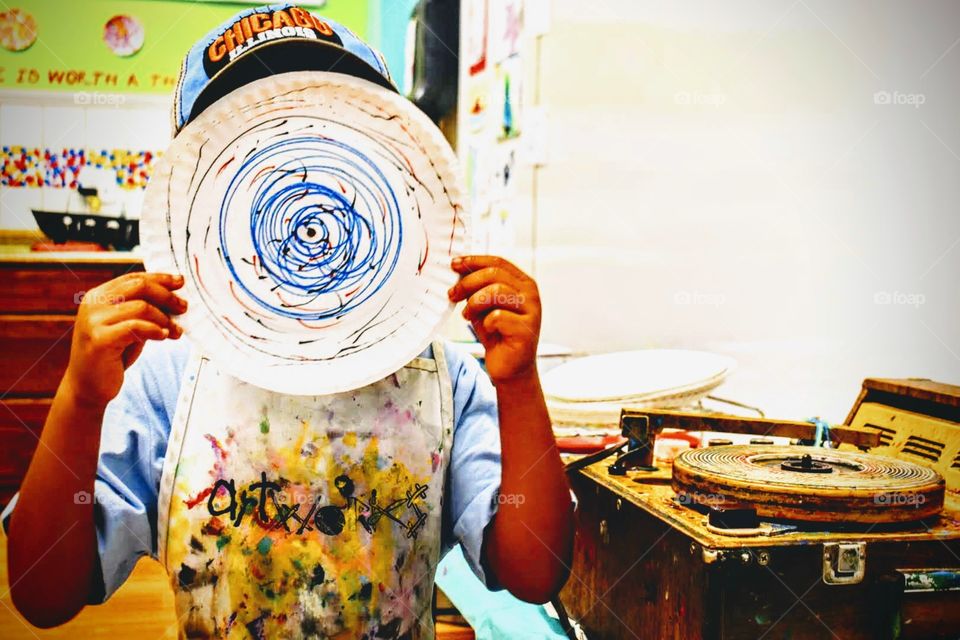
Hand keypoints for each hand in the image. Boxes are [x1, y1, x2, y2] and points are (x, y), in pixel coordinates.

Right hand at [64, 272, 186, 407]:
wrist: (88, 387)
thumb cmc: (113, 355)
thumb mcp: (130, 326)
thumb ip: (144, 310)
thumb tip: (176, 296)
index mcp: (98, 296)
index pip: (134, 278)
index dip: (160, 278)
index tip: (181, 282)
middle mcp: (93, 304)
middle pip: (139, 287)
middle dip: (167, 296)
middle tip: (184, 307)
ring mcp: (93, 321)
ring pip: (141, 307)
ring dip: (165, 319)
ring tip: (176, 331)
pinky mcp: (99, 339)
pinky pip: (135, 327)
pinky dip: (154, 330)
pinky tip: (163, 336)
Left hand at [449, 255, 540, 383]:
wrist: (509, 366)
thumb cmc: (496, 333)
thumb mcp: (483, 305)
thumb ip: (477, 287)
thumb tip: (458, 268)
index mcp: (522, 282)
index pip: (498, 262)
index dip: (474, 261)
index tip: (454, 264)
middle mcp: (530, 293)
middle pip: (494, 274)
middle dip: (468, 283)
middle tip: (452, 294)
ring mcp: (532, 311)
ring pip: (496, 292)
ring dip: (474, 303)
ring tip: (467, 315)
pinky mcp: (526, 330)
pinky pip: (497, 317)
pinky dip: (486, 323)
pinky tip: (487, 330)